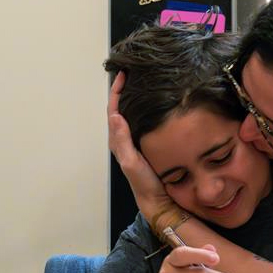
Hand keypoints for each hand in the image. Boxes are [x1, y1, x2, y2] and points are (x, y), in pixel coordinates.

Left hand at [107, 72, 183, 232]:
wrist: (158, 198)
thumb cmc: (144, 182)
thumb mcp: (132, 162)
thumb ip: (122, 141)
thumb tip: (115, 116)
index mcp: (119, 140)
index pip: (114, 110)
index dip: (116, 92)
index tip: (123, 75)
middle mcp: (125, 138)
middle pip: (121, 108)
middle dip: (123, 90)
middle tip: (132, 73)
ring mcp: (136, 141)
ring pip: (132, 114)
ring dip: (133, 98)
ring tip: (142, 83)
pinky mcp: (147, 143)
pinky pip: (143, 121)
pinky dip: (144, 109)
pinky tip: (155, 103)